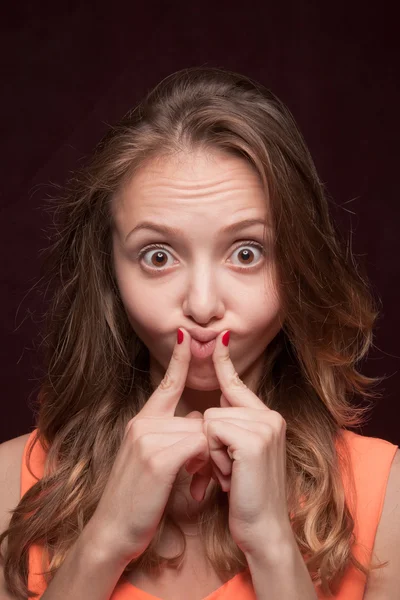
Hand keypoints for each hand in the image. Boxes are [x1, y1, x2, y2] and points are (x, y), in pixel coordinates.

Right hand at [87, 328, 219, 565]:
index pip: (165, 384)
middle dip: (207, 448)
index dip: (178, 359)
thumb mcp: (151, 460)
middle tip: (203, 476)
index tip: (187, 334)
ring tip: (195, 483)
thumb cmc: (138, 499)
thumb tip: (194, 423)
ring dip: (206, 460)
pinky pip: (197, 447)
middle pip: (196, 420)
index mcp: (141, 422)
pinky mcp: (157, 457)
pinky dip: (203, 466)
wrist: (113, 532)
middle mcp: (142, 424)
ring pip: (200, 434)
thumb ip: (170, 436)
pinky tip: (193, 485)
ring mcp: (147, 438)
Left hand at [202, 330, 291, 557]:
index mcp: (266, 417)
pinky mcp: (253, 440)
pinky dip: (213, 457)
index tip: (218, 337)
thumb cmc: (246, 495)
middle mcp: (269, 416)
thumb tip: (211, 408)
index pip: (237, 384)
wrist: (263, 529)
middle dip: (211, 444)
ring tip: (232, 475)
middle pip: (214, 410)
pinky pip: (212, 431)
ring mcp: (264, 426)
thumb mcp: (238, 456)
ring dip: (211, 453)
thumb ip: (231, 428)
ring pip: (210, 421)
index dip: (224, 361)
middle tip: (230, 470)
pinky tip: (231, 476)